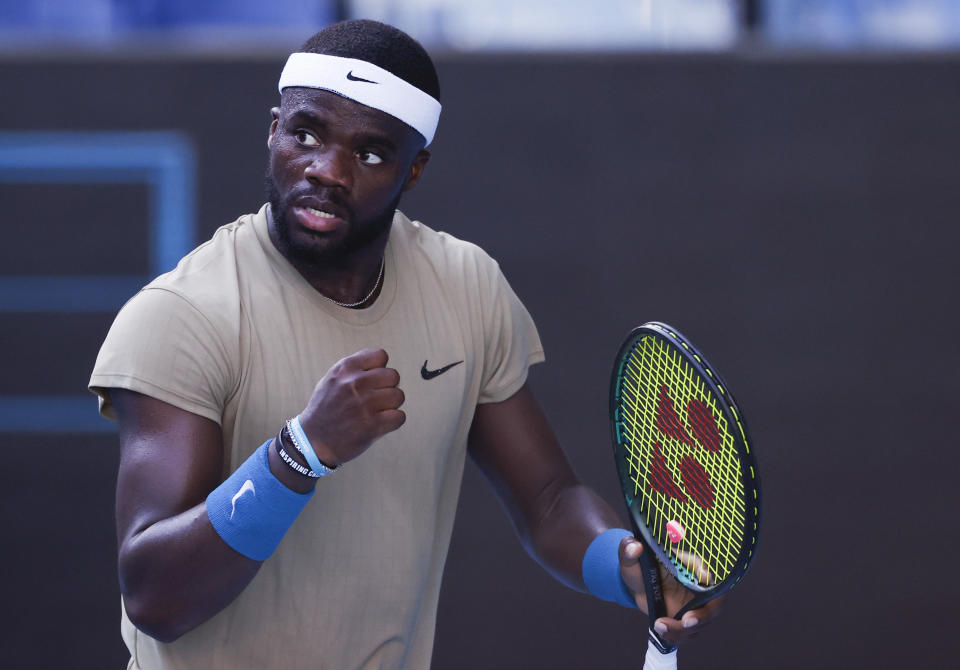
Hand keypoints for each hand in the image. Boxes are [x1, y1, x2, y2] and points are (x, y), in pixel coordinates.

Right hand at [298, 349, 405, 465]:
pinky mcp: (372, 425)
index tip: (373, 381)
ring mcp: (364, 405)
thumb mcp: (332, 379)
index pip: (381, 356)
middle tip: (377, 398)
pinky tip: (380, 423)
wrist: (312, 441)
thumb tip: (382, 364)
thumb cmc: (325, 410)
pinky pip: (400, 416)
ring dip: (391, 405)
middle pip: (393, 376)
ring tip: (377, 411)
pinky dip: (393, 421)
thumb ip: (355, 368)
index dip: (380, 369)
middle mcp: (355, 384)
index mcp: (345, 369)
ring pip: (399, 396)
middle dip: (388, 387)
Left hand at [618, 536, 724, 645]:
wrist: (639, 585)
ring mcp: (697, 606)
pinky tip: (661, 632)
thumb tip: (633, 547)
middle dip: (703, 615)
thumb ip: (628, 550)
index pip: (704, 569)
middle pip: (713, 603)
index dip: (705, 574)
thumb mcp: (631, 559)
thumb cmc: (640, 568)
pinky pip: (690, 633)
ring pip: (701, 623)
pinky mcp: (689, 620)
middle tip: (686, 621)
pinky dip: (677, 636)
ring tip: (659, 626)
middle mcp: (699, 587)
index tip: (703, 577)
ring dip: (683, 630)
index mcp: (689, 566)